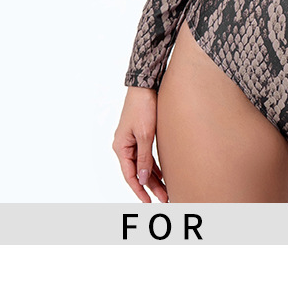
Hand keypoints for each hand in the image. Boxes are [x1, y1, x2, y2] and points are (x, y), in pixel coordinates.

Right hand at [112, 87, 168, 203]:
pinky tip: (163, 174)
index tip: (149, 202)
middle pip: (137, 172)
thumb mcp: (145, 135)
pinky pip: (146, 156)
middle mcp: (124, 146)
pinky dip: (154, 165)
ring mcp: (132, 141)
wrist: (145, 86)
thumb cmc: (143, 107)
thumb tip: (141, 178)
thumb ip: (144, 158)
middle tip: (164, 199)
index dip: (139, 190)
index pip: (130, 175)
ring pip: (143, 165)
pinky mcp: (140, 135)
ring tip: (166, 190)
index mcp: (121, 147)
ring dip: (154, 177)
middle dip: (150, 186)